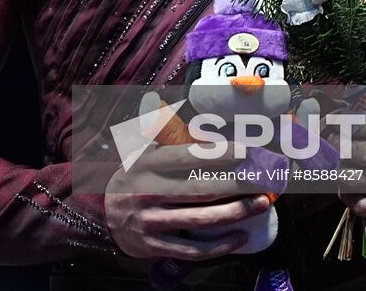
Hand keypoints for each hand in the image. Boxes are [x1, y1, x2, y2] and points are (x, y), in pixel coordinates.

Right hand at [104, 141, 273, 259]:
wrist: (100, 214)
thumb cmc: (132, 179)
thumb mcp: (141, 153)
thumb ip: (165, 136)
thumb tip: (191, 116)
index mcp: (148, 165)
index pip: (187, 157)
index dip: (218, 154)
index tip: (246, 151)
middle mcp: (148, 192)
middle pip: (200, 189)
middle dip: (237, 185)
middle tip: (265, 180)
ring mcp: (151, 221)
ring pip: (199, 220)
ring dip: (235, 213)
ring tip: (261, 204)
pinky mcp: (155, 246)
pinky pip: (192, 249)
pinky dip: (218, 246)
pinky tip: (240, 237)